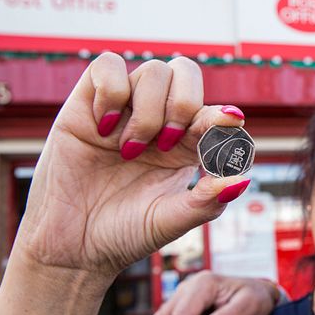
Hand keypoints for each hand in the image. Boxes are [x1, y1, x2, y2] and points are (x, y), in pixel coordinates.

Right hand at [14, 53, 248, 280]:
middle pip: (187, 72)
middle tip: (167, 143)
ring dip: (148, 111)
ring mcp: (124, 110)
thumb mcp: (171, 221)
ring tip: (129, 150)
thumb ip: (207, 201)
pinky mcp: (85, 106)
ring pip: (153, 71)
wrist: (72, 249)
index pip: (212, 112)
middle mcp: (158, 121)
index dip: (222, 115)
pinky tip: (104, 128)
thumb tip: (242, 178)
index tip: (229, 122)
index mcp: (186, 145)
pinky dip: (111, 91)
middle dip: (184, 104)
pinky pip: (107, 66)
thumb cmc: (125, 234)